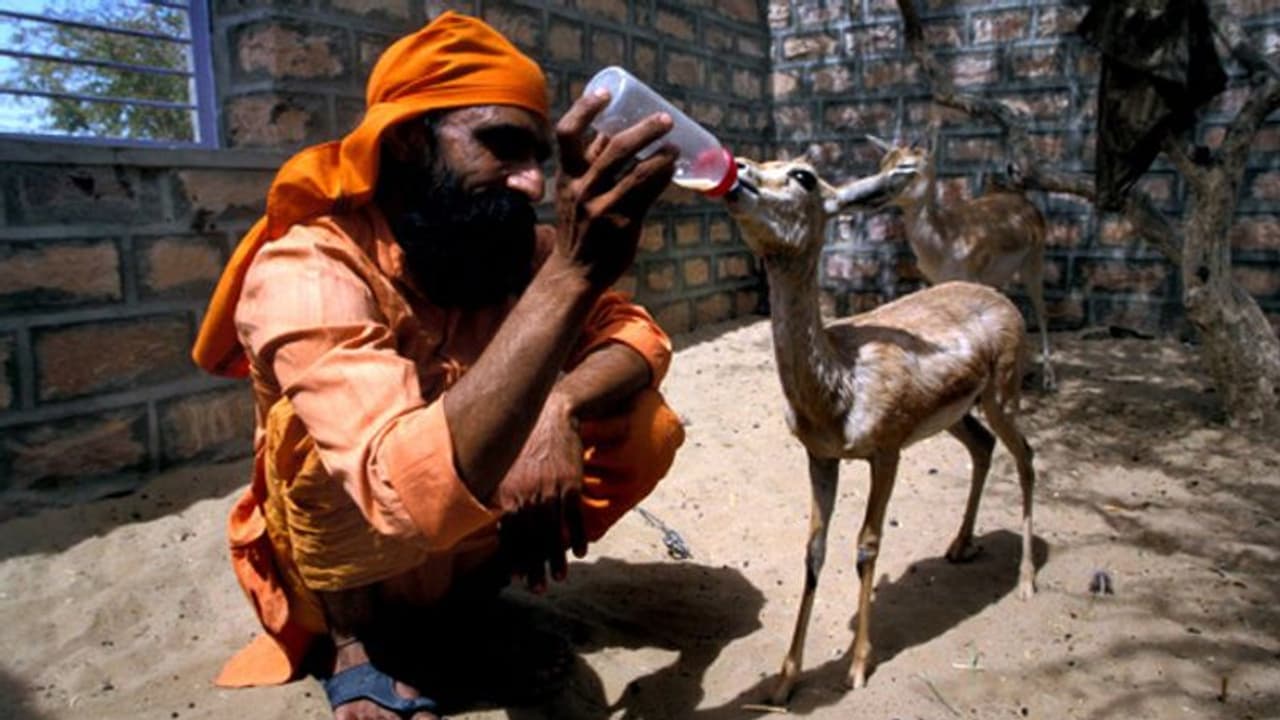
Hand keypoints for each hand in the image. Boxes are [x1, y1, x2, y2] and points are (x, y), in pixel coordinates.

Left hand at [492, 393, 586, 592]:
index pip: (511, 534)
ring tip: (559, 578)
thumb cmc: (527, 441)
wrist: (552, 414)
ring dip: (556, 558)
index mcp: (508, 493)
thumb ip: (505, 494)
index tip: (516, 578)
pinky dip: (577, 536)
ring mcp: (550, 490)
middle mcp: (528, 495)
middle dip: (534, 567)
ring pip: (552, 532)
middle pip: (531, 539)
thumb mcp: (508, 467)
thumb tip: (501, 520)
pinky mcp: (571, 483)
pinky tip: (581, 553)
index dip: (514, 558)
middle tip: (537, 589)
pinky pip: (574, 516)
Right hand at [552, 90, 676, 288]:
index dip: (585, 109)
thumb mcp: (574, 194)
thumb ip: (591, 166)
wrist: (573, 272)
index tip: (606, 94)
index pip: (567, 133)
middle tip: (664, 119)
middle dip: (642, 128)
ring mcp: (602, 205)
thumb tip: (616, 135)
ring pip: (636, 169)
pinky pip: (647, 192)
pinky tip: (672, 168)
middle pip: (613, 146)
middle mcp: (582, 187)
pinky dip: (662, 175)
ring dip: (660, 151)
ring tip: (675, 144)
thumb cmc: (578, 228)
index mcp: (567, 175)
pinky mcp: (622, 221)